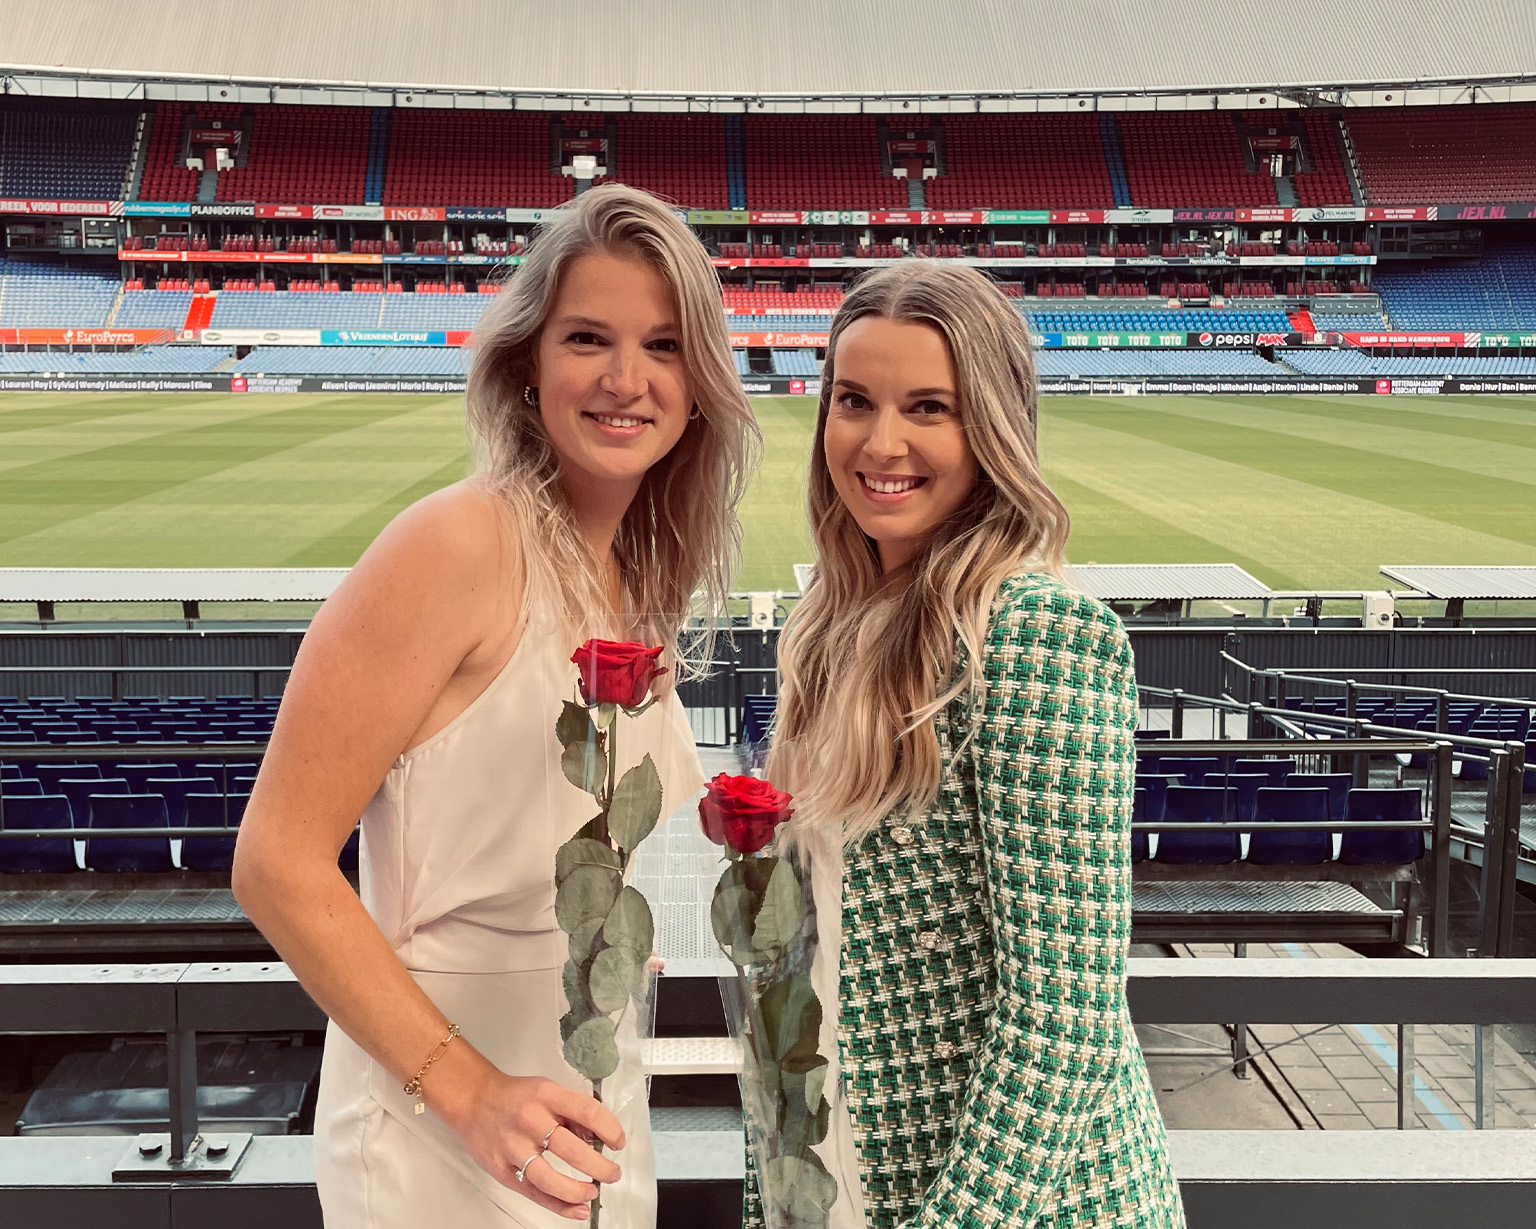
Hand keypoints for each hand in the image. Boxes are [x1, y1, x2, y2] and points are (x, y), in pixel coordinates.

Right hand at [441, 1068, 625, 1219]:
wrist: (473, 1100)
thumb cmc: (514, 1097)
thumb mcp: (548, 1090)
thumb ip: (572, 1112)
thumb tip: (598, 1137)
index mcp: (546, 1096)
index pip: (587, 1112)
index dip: (610, 1129)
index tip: (618, 1142)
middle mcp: (530, 1120)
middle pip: (572, 1150)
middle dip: (600, 1167)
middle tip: (613, 1173)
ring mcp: (513, 1147)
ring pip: (550, 1179)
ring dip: (578, 1191)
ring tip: (593, 1191)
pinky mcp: (501, 1170)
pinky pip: (533, 1193)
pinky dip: (558, 1206)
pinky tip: (576, 1209)